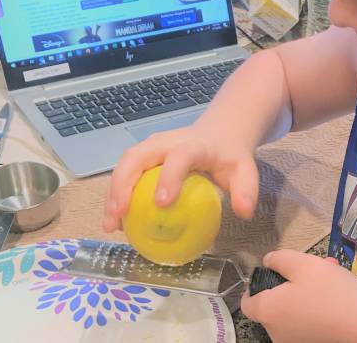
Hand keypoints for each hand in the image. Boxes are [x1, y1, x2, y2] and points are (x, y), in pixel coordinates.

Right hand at [102, 125, 258, 231]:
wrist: (220, 132)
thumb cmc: (230, 154)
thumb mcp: (245, 169)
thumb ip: (246, 190)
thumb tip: (244, 212)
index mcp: (194, 145)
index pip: (179, 157)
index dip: (168, 177)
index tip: (161, 203)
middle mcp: (167, 142)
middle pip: (137, 157)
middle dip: (123, 185)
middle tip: (118, 215)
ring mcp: (152, 146)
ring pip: (125, 164)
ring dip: (113, 192)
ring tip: (111, 224)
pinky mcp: (143, 155)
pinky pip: (125, 172)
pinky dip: (117, 195)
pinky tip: (117, 221)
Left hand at [241, 250, 356, 342]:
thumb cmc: (331, 291)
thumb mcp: (303, 263)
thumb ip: (279, 259)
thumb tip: (267, 262)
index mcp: (267, 311)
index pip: (247, 303)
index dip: (255, 287)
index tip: (272, 274)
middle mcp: (276, 333)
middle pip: (272, 306)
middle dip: (289, 283)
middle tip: (312, 267)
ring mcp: (295, 342)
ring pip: (293, 311)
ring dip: (305, 292)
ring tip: (330, 274)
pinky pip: (307, 322)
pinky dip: (316, 308)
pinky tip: (337, 294)